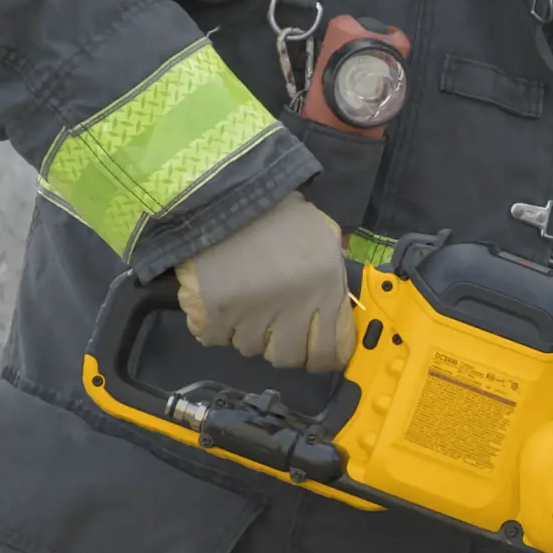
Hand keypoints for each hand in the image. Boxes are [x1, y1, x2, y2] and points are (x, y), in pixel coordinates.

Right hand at [176, 191, 355, 371]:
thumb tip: (337, 297)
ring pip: (251, 349)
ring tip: (246, 306)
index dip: (324, 357)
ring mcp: (255, 315)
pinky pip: (215, 339)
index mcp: (327, 291)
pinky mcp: (217, 314)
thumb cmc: (279, 211)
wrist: (225, 193)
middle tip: (276, 330)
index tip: (316, 352)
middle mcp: (295, 310)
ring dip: (248, 334)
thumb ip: (333, 269)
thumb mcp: (324, 235)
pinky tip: (220, 306)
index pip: (333, 352)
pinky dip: (214, 328)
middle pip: (289, 359)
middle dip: (283, 349)